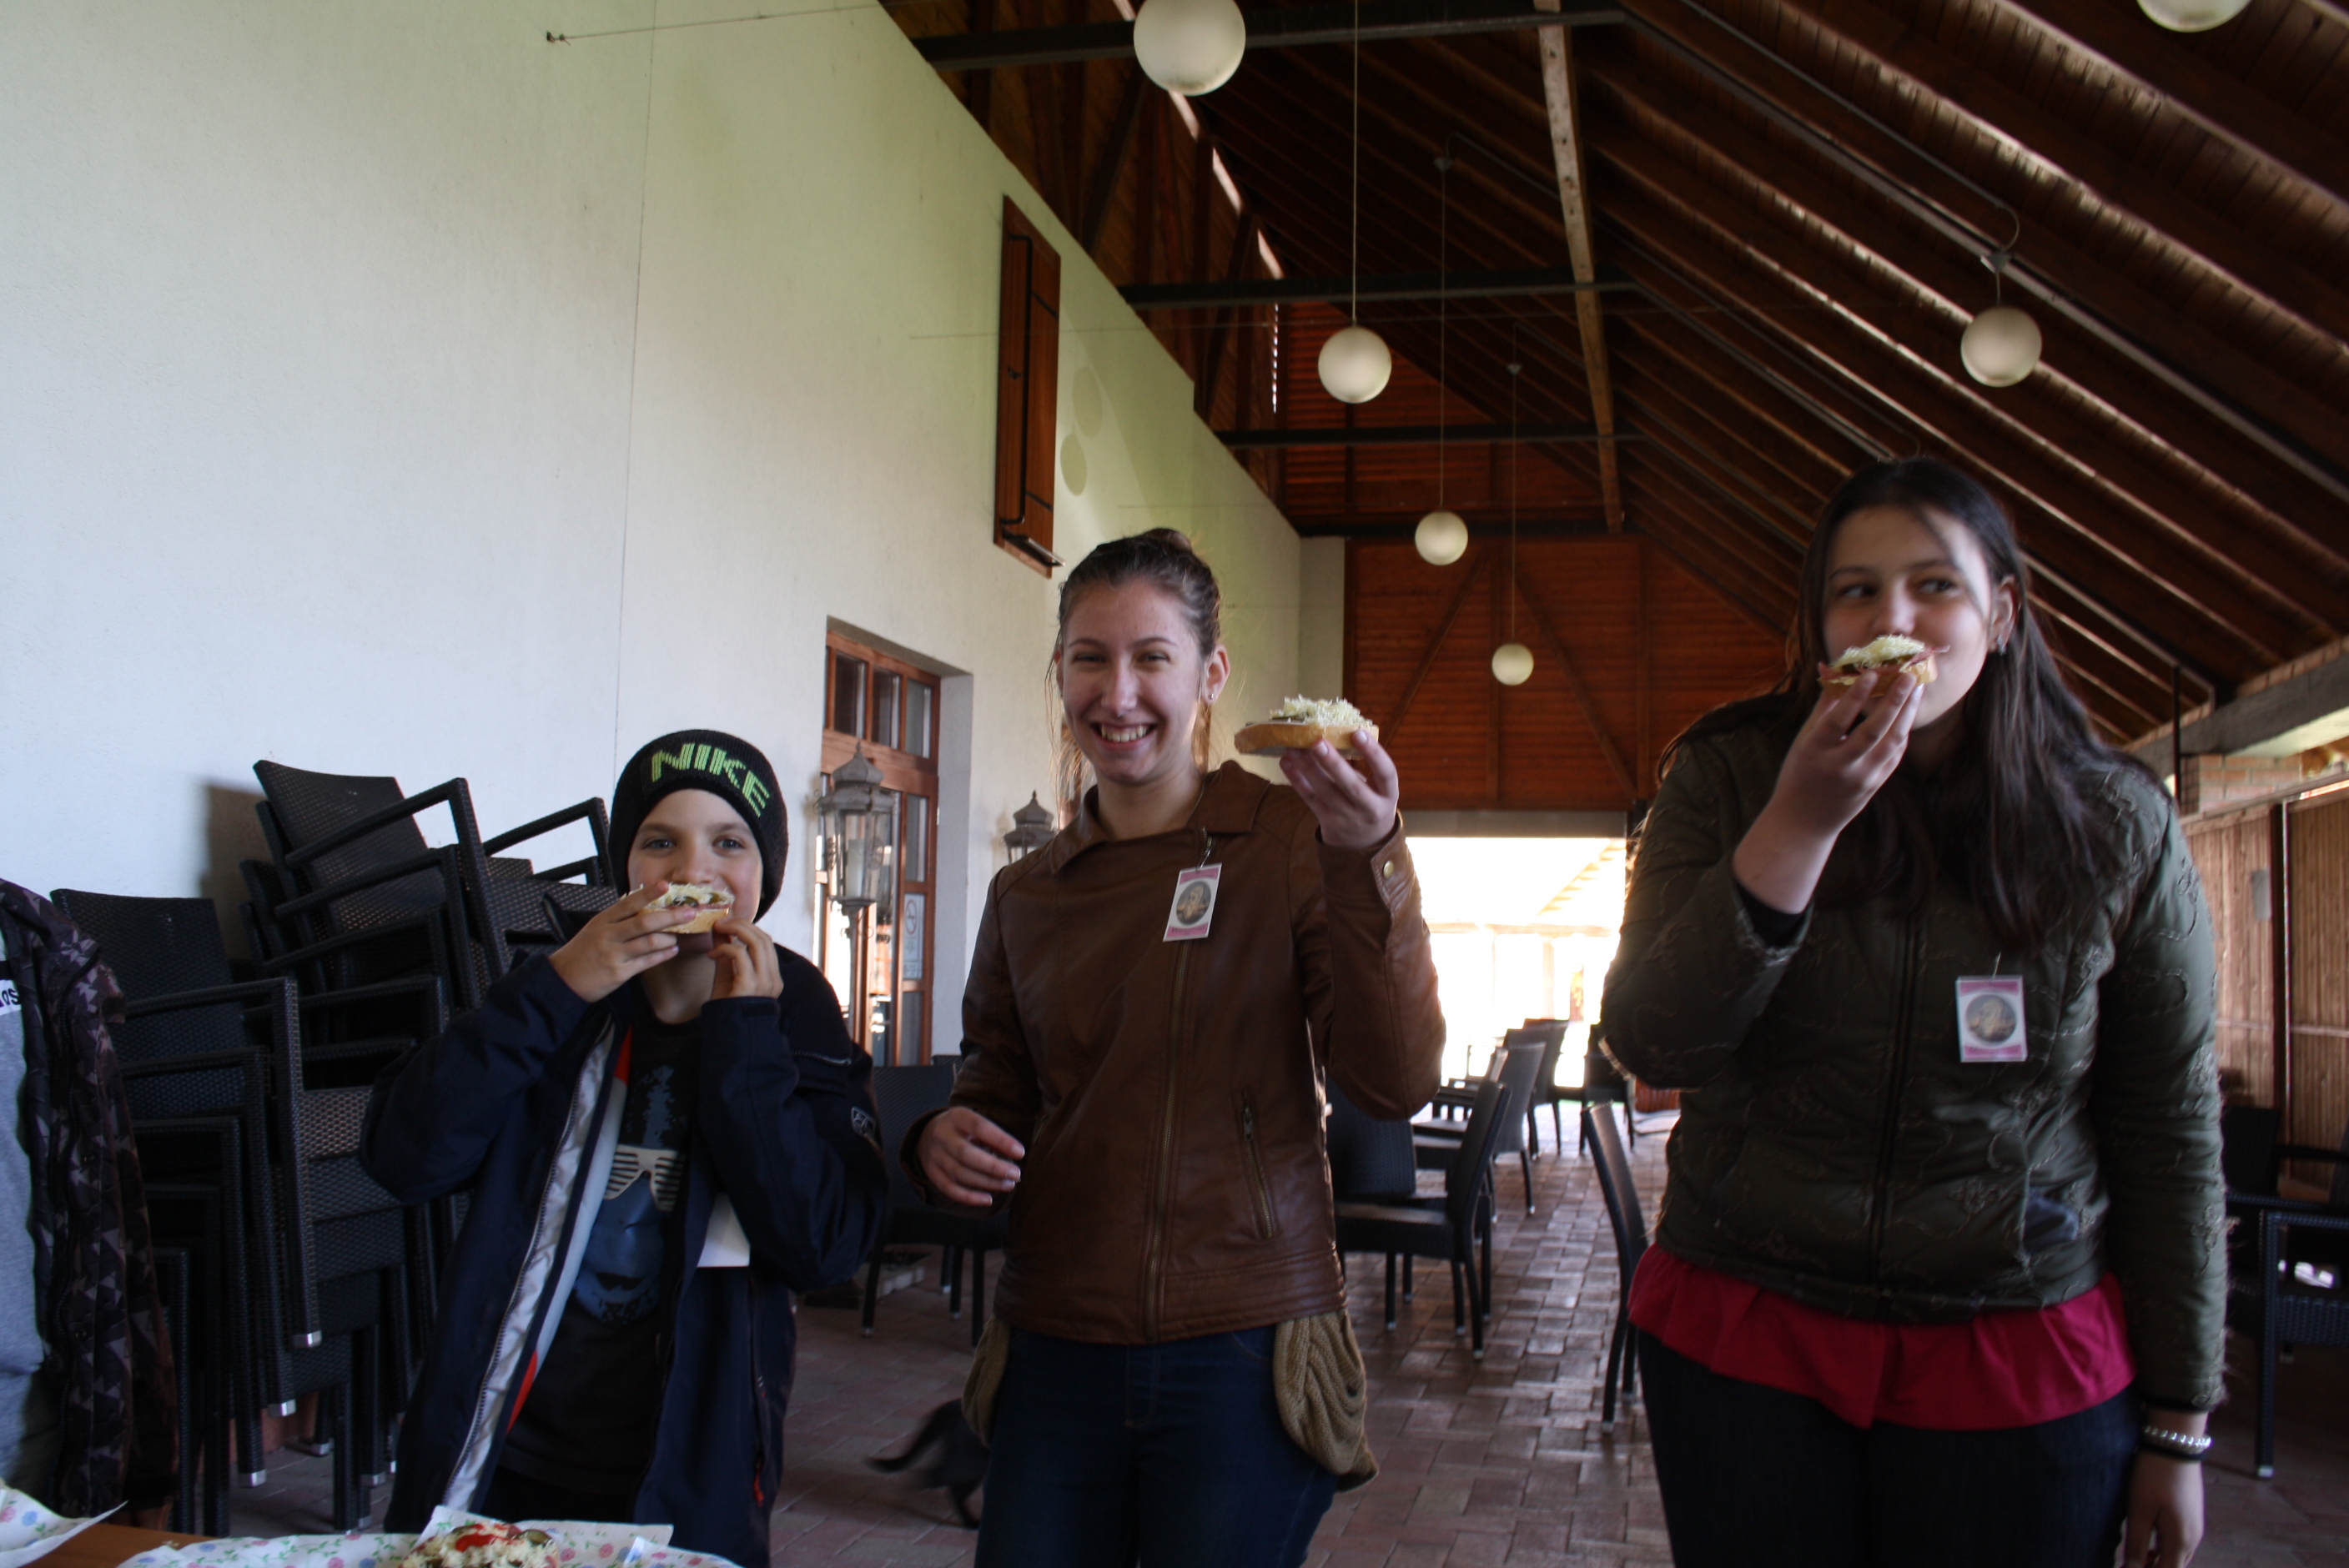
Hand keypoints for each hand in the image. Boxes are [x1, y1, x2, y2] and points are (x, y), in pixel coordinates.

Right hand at [547, 884, 704, 1003]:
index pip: (629, 902)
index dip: (648, 893)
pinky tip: (672, 951)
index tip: (666, 885)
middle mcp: (609, 935)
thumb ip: (618, 918)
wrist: (564, 978)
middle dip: (671, 917)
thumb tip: (645, 905)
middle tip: (690, 912)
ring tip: (677, 936)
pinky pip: (647, 961)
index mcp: (603, 920)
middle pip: (645, 922)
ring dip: (669, 938)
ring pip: (649, 942)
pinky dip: (663, 955)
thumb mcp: (596, 928)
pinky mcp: (619, 972)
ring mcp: (614, 954)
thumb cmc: (583, 950)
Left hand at [708, 911, 783, 1001]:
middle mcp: (773, 979)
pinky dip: (725, 948)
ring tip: (718, 929)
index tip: (728, 924)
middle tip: (721, 922)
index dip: (748, 928)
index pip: (766, 943)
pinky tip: (713, 954)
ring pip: (757, 942)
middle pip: (763, 938)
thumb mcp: (727, 974)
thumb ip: (726, 953)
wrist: (725, 1034)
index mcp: (772, 977)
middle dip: (741, 925)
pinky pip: (740, 955)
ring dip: (735, 930)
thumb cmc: (727, 1007)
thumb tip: (720, 929)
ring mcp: (764, 982)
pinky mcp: (750, 985)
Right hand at [918, 1106, 1025, 1205]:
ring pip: (959, 1173)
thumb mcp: (974, 1123)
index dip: (1000, 1140)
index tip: (1020, 1152)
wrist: (927, 1134)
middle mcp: (941, 1135)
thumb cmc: (962, 1129)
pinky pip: (949, 1188)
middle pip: (966, 1153)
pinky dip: (969, 1197)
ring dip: (986, 1182)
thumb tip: (1015, 1155)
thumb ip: (992, 1137)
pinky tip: (987, 1199)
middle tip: (1016, 1174)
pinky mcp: (932, 1173)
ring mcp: (934, 1155)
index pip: (979, 1127)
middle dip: (993, 1166)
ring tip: (1008, 1185)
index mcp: (956, 1117)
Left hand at [1280, 730, 1400, 851]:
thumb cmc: (1371, 800)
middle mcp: (1370, 808)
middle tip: (1317, 742)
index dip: (1373, 753)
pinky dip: (1297, 780)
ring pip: (1325, 791)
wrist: (1365, 841)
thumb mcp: (1379, 788)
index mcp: (1388, 794)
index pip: (1386, 772)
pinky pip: (1310, 798)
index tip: (1358, 732)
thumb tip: (1337, 731)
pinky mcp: (1328, 821)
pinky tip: (1287, 762)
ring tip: (1293, 748)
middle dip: (1333, 763)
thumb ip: (1365, 765)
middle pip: (1351, 785)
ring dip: (1308, 768)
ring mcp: (1347, 817)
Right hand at [1731, 670, 1921, 914]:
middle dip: (1894, 701)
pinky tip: (1908, 713)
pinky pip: (1895, 754)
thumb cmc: (1799, 774)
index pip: (1838, 721)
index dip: (1855, 697)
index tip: (1871, 673)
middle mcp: (1841, 766)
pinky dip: (1902, 731)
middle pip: (1873, 731)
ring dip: (1907, 714)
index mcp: (1815, 752)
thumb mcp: (1803, 741)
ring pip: (1892, 743)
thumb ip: (1823, 707)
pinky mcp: (1876, 785)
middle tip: (1909, 676)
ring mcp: (1862, 778)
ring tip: (1916, 689)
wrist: (1804, 822)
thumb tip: (1832, 669)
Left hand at [2121, 1452, 2203, 1566]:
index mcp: (2181, 1542)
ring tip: (2134, 1557)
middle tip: (2127, 1563)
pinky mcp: (2191, 1516)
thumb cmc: (2153, 1477)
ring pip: (2177, 1556)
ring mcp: (2195, 1527)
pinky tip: (2147, 1541)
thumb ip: (2137, 1544)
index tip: (2125, 1567)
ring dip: (2158, 1560)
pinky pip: (2179, 1542)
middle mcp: (2193, 1539)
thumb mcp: (2139, 1511)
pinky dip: (2164, 1549)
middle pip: (2174, 1566)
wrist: (2174, 1445)